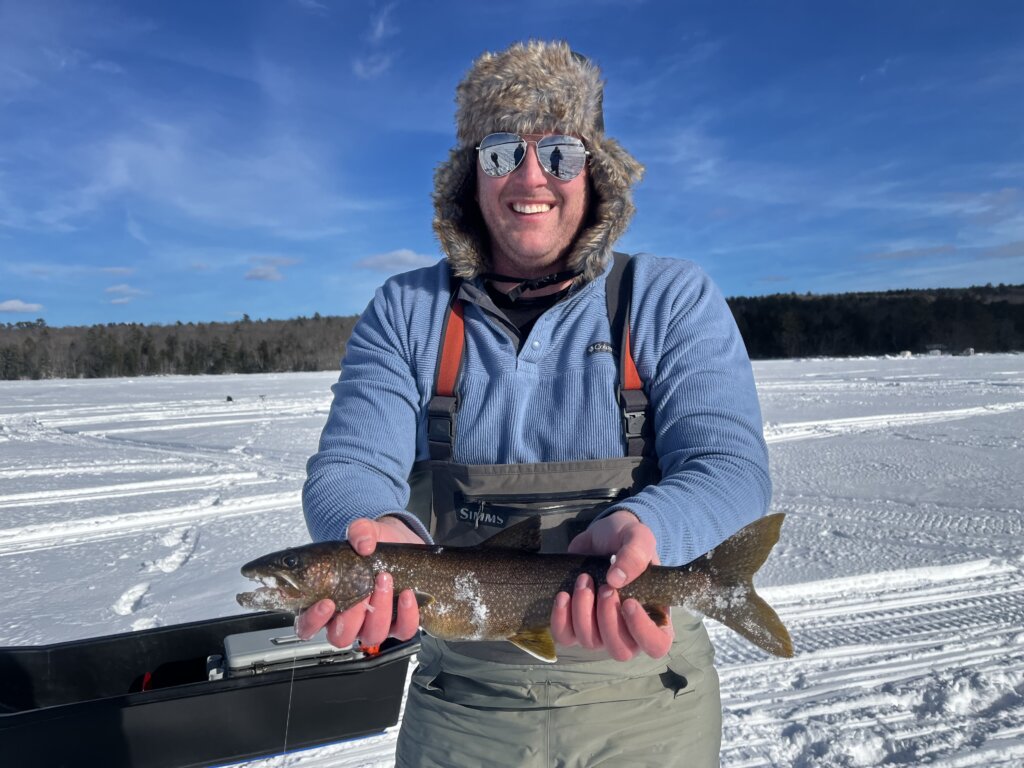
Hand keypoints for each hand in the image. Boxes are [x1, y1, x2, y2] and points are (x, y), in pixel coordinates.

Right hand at [295, 516, 423, 647]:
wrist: (400, 543)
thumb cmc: (374, 546)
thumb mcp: (364, 532)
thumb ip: (359, 531)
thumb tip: (364, 544)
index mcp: (328, 604)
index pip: (307, 626)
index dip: (313, 621)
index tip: (327, 603)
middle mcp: (348, 621)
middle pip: (341, 636)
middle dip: (352, 616)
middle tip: (363, 590)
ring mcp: (374, 625)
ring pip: (372, 635)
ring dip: (380, 610)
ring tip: (385, 580)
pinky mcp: (399, 624)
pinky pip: (403, 631)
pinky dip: (407, 615)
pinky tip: (407, 594)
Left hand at [550, 510, 673, 660]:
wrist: (600, 535)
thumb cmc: (627, 539)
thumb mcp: (638, 537)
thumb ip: (635, 555)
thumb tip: (616, 579)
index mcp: (653, 615)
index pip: (656, 644)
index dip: (642, 631)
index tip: (629, 602)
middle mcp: (628, 630)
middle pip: (621, 651)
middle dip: (608, 619)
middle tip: (603, 587)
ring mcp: (600, 630)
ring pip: (590, 642)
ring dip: (583, 612)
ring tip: (583, 580)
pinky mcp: (575, 623)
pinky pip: (565, 636)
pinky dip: (561, 618)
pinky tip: (563, 595)